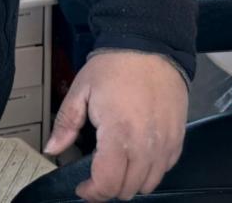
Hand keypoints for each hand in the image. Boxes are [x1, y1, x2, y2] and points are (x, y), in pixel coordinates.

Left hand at [44, 50, 186, 200]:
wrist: (150, 44)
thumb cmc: (116, 64)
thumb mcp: (82, 89)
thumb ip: (66, 123)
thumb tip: (52, 148)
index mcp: (119, 133)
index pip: (107, 183)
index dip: (92, 192)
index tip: (83, 187)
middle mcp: (145, 143)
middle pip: (128, 189)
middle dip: (108, 187)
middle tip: (98, 173)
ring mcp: (165, 141)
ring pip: (149, 183)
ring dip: (131, 181)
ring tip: (118, 165)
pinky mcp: (178, 135)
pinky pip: (166, 167)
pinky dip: (151, 169)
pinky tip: (138, 154)